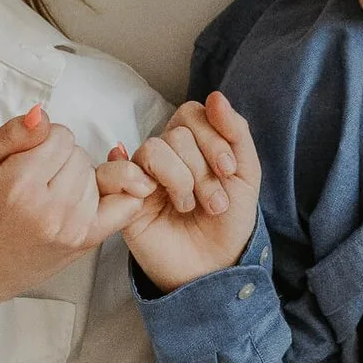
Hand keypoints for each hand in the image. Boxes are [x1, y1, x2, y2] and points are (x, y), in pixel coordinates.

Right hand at [0, 104, 148, 332]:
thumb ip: (10, 133)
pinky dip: (120, 191)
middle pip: (79, 154)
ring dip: (78, 177)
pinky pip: (125, 206)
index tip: (28, 156)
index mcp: (19, 185)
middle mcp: (50, 209)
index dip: (44, 139)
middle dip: (60, 158)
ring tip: (51, 192)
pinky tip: (102, 189)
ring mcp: (72, 228)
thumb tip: (43, 115)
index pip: (60, 135)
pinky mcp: (87, 241)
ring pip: (95, 175)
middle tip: (38, 177)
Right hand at [109, 92, 261, 292]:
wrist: (213, 266)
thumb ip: (236, 133)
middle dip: (202, 170)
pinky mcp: (123, 196)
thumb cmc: (228, 222)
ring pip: (154, 148)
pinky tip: (151, 196)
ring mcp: (142, 173)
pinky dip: (136, 180)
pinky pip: (117, 170)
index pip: (193, 114)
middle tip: (214, 203)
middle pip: (177, 134)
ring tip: (189, 208)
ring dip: (181, 180)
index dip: (212, 137)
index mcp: (193, 143)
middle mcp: (166, 154)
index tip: (228, 170)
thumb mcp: (245, 174)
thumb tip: (216, 96)